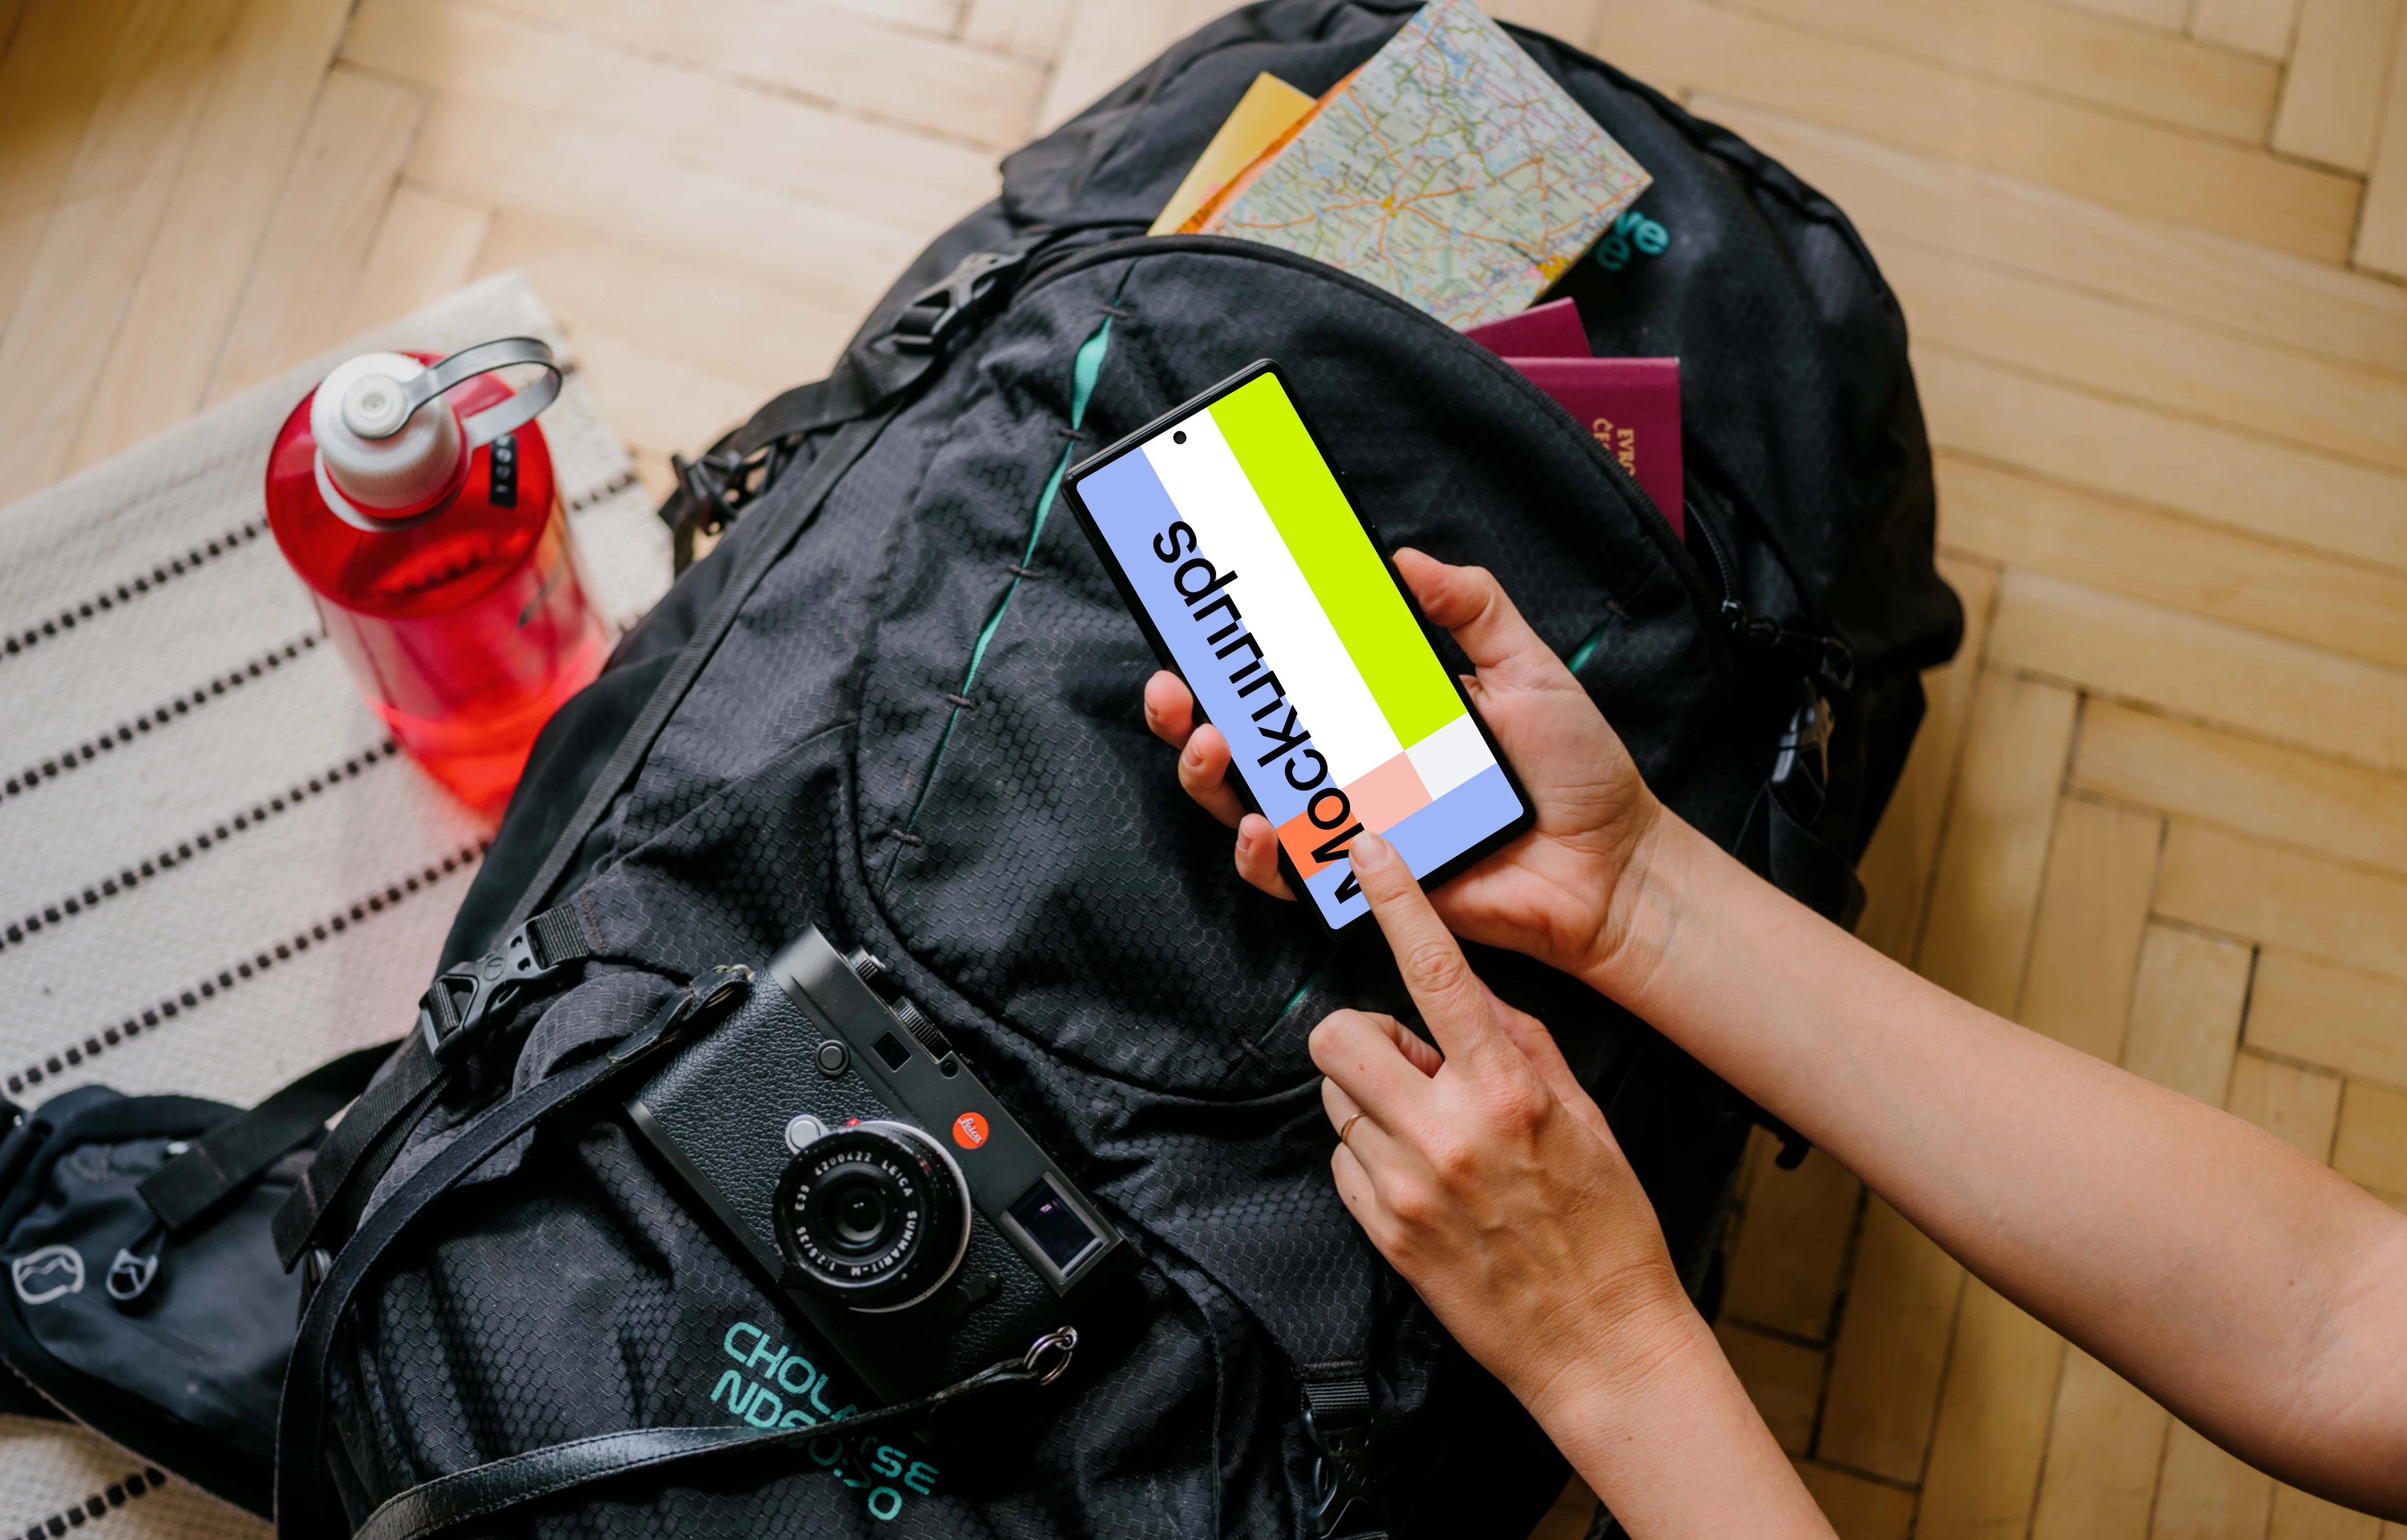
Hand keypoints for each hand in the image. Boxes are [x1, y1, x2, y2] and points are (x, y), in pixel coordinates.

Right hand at [1142, 549, 1669, 993]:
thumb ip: (1472, 608)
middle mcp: (1355, 767)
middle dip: (1192, 714)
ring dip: (1211, 778)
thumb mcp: (1527, 668)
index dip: (1237, 655)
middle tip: (1174, 690)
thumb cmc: (1576, 771)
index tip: (1200, 621)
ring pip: (1251, 805)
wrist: (1613, 866)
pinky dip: (1265, 854)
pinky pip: (1295, 874)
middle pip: (1248, 741)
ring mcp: (1354, 825)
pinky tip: (1260, 825)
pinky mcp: (1366, 883)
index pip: (1291, 678)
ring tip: (1209, 747)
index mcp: (1381, 711)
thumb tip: (1404, 557)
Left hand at [1315, 834, 1833, 1535]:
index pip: (1438, 975)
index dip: (1398, 903)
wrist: (1599, 1343)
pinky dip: (1370, 1157)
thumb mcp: (1584, 1115)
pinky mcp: (1382, 1233)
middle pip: (1340, 1036)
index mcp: (1508, 1091)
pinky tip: (1422, 1181)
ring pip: (1336, 1099)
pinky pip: (1341, 1161)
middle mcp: (1447, 1132)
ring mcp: (1407, 1186)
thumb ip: (1520, 1044)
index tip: (1369, 852)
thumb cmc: (1606, 1227)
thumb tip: (1468, 995)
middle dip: (1364, 1037)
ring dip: (1370, 1100)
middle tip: (1410, 1063)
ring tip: (1430, 1133)